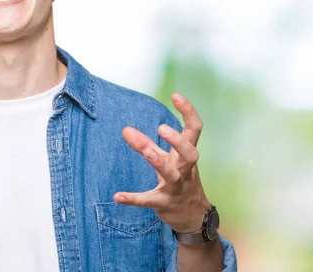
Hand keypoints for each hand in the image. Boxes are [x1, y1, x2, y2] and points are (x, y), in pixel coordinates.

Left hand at [114, 92, 210, 232]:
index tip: (175, 95)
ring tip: (146, 151)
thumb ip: (146, 143)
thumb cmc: (180, 179)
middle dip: (177, 140)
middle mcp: (185, 170)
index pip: (195, 130)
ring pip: (171, 174)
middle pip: (189, 153)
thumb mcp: (168, 159)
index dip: (188, 112)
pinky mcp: (164, 204)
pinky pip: (149, 200)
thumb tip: (125, 129)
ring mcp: (177, 187)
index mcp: (187, 155)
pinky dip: (134, 198)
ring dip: (158, 162)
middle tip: (161, 128)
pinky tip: (117, 196)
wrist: (194, 217)